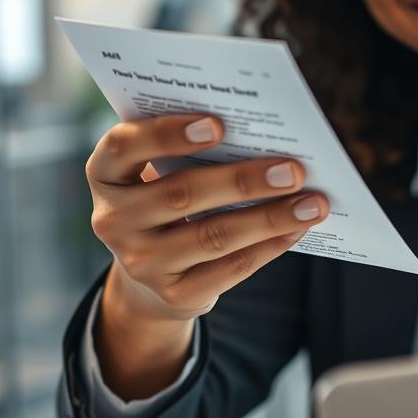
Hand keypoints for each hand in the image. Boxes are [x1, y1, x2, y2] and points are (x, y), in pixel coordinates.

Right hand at [84, 114, 327, 397]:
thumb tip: (265, 133)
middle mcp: (113, 219)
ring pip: (212, 236)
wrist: (150, 272)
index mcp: (105, 173)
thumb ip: (191, 148)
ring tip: (312, 203)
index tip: (218, 124)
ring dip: (269, 218)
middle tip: (293, 170)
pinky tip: (298, 229)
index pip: (124, 146)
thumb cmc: (167, 196)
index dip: (167, 133)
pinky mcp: (173, 293)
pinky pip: (230, 268)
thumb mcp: (160, 170)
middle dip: (243, 180)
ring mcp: (140, 262)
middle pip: (181, 194)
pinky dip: (269, 246)